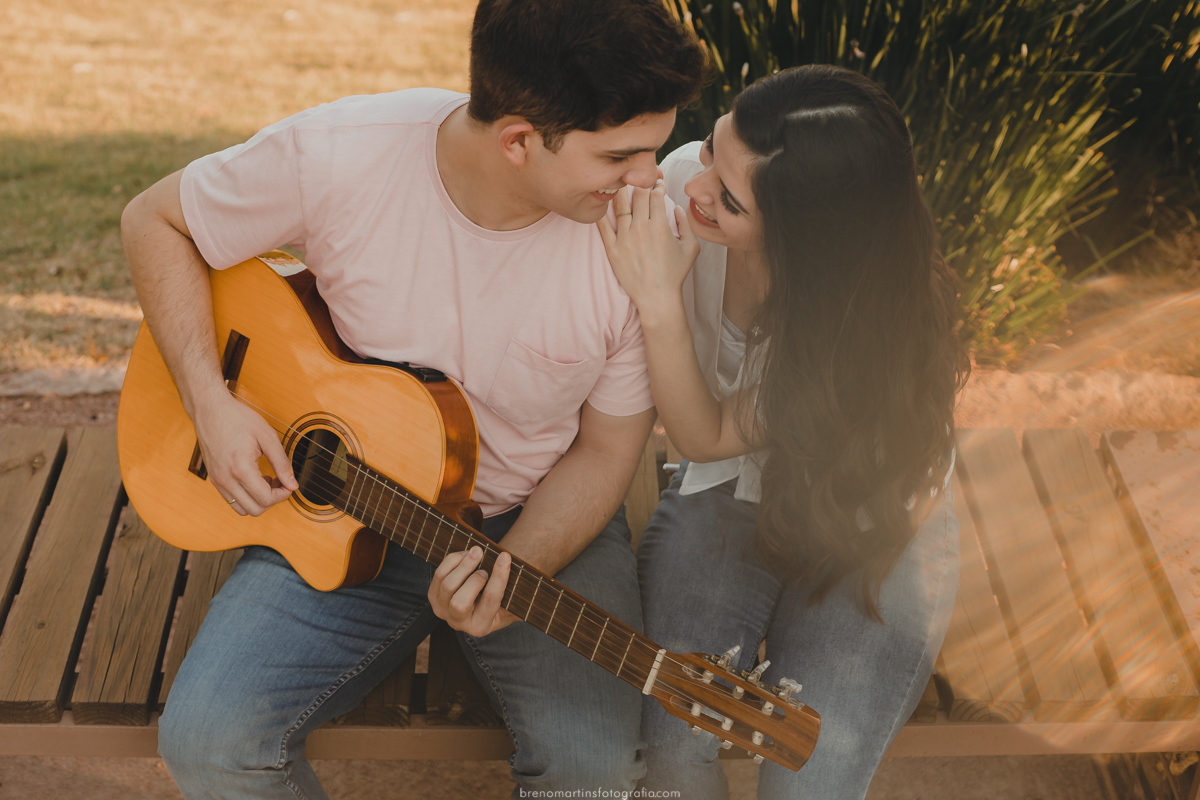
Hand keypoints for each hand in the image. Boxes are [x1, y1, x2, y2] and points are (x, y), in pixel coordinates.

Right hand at [192, 391, 297, 515]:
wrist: (209, 410)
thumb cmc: (237, 418)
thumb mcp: (267, 437)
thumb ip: (282, 463)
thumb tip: (293, 484)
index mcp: (240, 469)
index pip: (266, 499)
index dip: (284, 495)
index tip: (289, 484)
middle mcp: (226, 480)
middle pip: (255, 510)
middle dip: (272, 500)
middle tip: (279, 481)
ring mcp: (217, 481)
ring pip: (243, 510)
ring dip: (259, 500)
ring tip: (266, 480)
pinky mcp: (214, 480)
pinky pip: (232, 501)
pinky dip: (247, 497)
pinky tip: (254, 479)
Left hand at [429, 546, 519, 635]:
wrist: (482, 598)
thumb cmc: (504, 597)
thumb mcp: (515, 601)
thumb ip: (523, 593)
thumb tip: (539, 577)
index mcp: (482, 627)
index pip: (490, 602)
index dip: (499, 577)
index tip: (506, 556)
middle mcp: (459, 623)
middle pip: (460, 602)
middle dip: (473, 576)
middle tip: (485, 556)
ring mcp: (443, 611)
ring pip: (447, 587)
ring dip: (462, 564)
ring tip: (477, 550)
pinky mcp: (434, 596)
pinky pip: (438, 576)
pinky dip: (452, 561)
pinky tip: (466, 554)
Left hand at [597, 181, 699, 320]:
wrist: (657, 297)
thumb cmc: (676, 273)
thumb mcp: (691, 247)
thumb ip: (686, 223)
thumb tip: (676, 206)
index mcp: (661, 225)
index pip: (655, 194)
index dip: (657, 185)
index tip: (657, 186)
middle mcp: (641, 228)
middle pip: (637, 195)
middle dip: (641, 184)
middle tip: (640, 182)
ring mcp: (625, 238)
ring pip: (619, 205)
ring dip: (621, 191)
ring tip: (620, 184)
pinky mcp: (613, 249)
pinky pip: (603, 226)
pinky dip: (601, 212)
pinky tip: (601, 202)